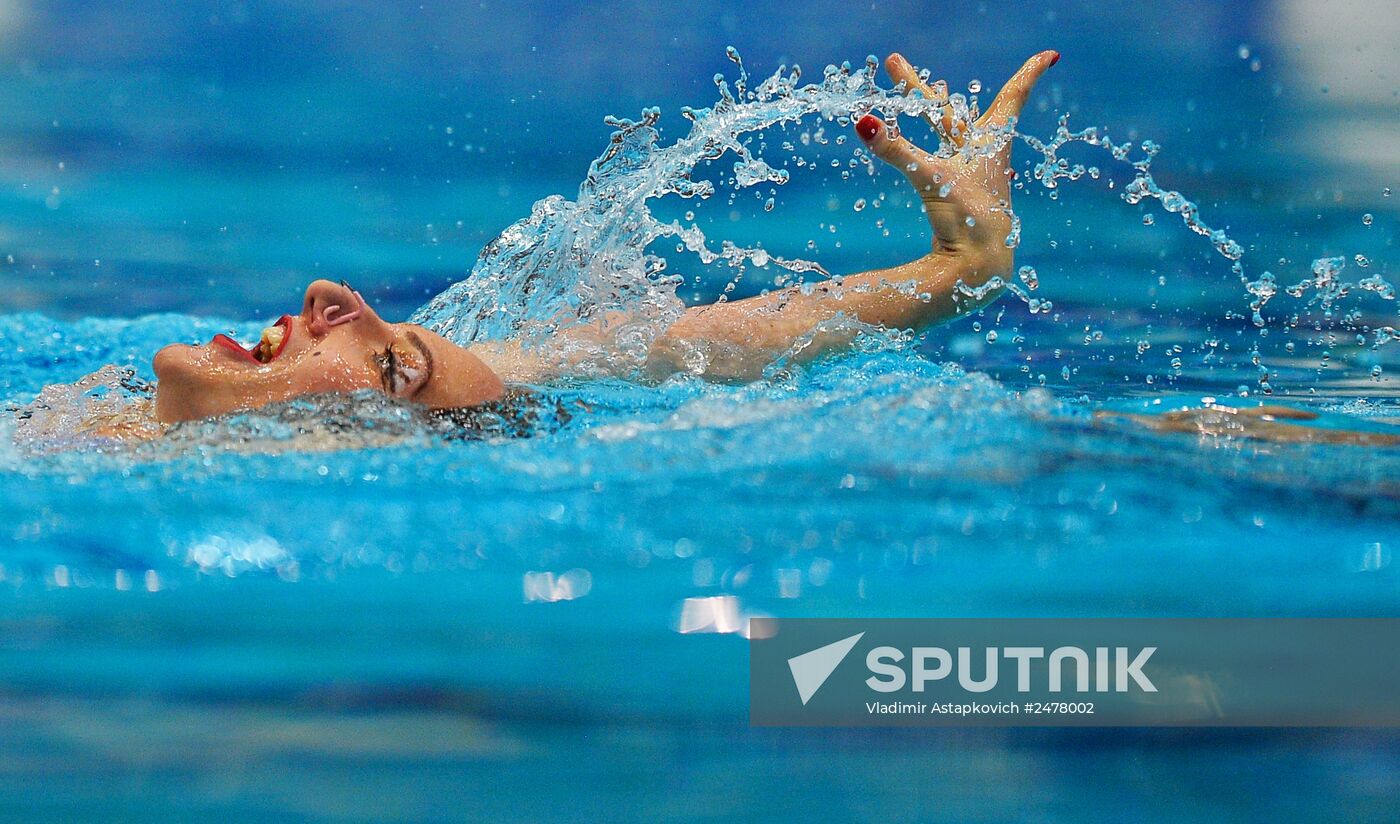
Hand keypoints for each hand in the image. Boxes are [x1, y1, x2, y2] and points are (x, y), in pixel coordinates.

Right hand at [855, 50, 1057, 263]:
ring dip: (930, 113)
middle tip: (893, 62)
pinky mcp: (960, 199)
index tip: (1050, 54)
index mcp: (990, 144)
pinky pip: (945, 162)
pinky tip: (940, 152)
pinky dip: (936, 149)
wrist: (979, 271)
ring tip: (917, 96)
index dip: (1029, 73)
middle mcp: (983, 157)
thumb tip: (863, 121)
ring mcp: (971, 178)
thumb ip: (895, 150)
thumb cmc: (968, 221)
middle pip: (949, 111)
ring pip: (948, 135)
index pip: (1012, 97)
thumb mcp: (930, 178)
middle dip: (919, 88)